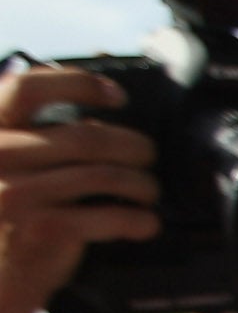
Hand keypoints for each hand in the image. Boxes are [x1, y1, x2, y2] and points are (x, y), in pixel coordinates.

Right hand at [0, 67, 159, 312]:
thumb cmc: (10, 210)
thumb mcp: (11, 162)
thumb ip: (37, 133)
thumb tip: (95, 105)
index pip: (28, 87)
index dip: (78, 84)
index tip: (117, 96)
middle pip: (84, 137)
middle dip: (130, 145)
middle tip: (147, 154)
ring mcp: (18, 193)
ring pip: (104, 175)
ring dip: (141, 183)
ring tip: (149, 189)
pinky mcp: (44, 228)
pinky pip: (110, 215)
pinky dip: (139, 219)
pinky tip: (146, 221)